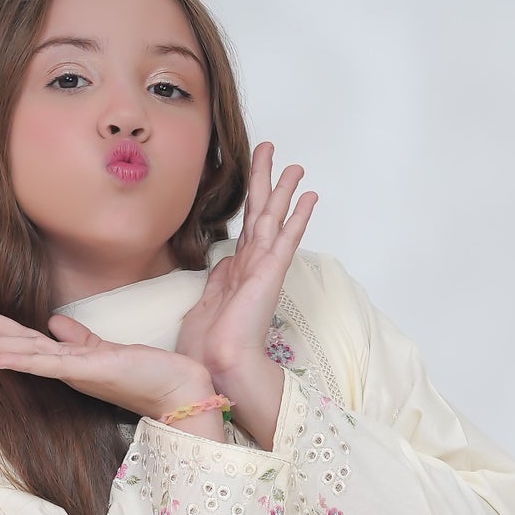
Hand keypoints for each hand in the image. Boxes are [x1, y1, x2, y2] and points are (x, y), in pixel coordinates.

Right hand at [0, 304, 220, 432]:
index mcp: (70, 361)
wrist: (178, 389)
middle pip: (20, 343)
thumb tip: (55, 323)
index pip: (28, 339)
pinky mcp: (91, 371)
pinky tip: (3, 359)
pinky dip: (26, 361)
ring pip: (29, 354)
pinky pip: (51, 365)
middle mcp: (68, 368)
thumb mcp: (106, 350)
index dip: (1, 326)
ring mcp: (77, 371)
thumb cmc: (148, 371)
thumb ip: (79, 339)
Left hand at [173, 143, 316, 446]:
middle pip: (259, 214)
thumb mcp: (203, 305)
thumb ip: (217, 281)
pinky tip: (310, 195)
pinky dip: (298, 216)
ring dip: (284, 190)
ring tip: (296, 165)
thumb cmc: (208, 347)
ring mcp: (263, 269)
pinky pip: (286, 238)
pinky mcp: (270, 274)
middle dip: (264, 181)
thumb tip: (223, 262)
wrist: (218, 365)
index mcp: (236, 274)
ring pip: (273, 218)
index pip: (246, 231)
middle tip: (269, 150)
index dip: (249, 205)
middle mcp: (252, 267)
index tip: (255, 184)